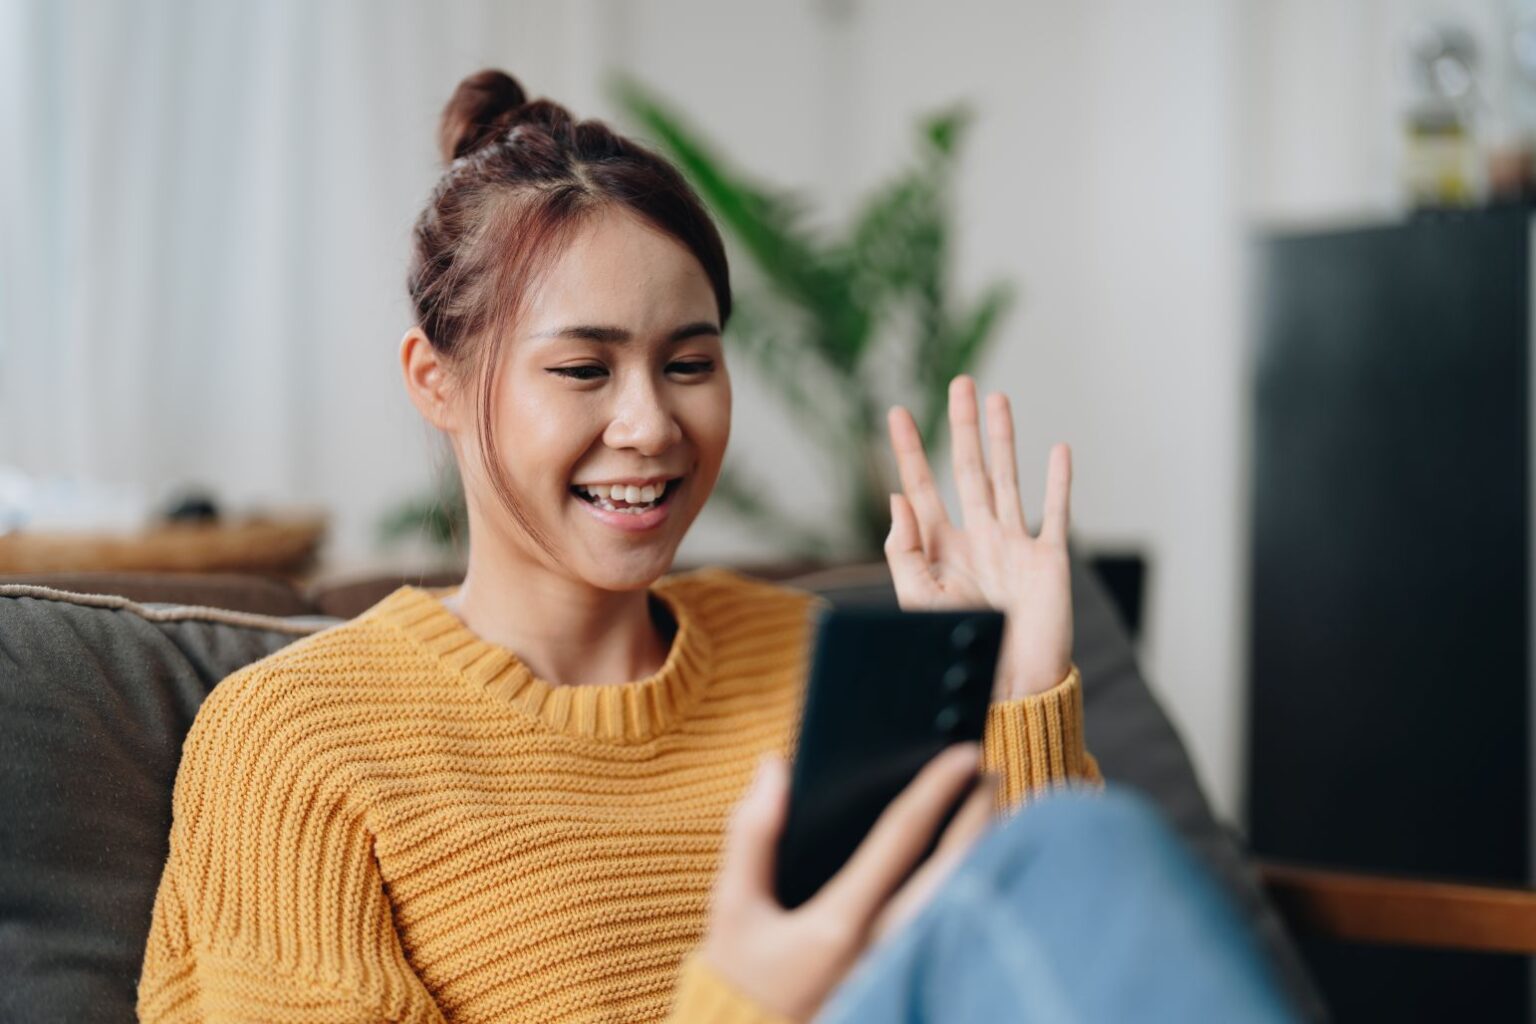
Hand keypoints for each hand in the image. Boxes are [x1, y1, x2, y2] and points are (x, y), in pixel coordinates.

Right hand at [699, 747, 996, 1021]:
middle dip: (980, 817)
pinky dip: (970, 891)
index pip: (903, 838)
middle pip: (954, 869)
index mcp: (842, 923)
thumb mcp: (733, 906)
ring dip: (982, 853)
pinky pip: (954, 928)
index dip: (937, 788)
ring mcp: (904, 970)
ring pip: (962, 901)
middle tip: (991, 775)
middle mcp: (885, 947)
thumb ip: (752, 833)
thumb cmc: (740, 980)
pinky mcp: (908, 982)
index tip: (963, 753)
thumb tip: (773, 766)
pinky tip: (972, 870)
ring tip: (992, 815)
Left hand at [884, 375, 1073, 699]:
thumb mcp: (919, 600)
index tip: (895, 413)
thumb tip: (897, 498)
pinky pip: (1055, 511)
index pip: (919, 487)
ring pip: (1007, 477)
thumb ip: (904, 551)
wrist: (1010, 686)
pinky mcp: (1048, 558)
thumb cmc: (961, 651)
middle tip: (959, 383)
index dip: (906, 450)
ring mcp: (1013, 545)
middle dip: (961, 426)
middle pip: (966, 469)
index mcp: (940, 549)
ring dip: (1003, 438)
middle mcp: (977, 538)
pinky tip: (1058, 449)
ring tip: (997, 398)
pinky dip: (1058, 481)